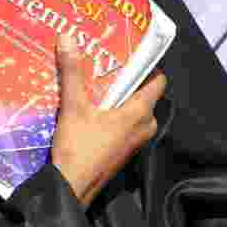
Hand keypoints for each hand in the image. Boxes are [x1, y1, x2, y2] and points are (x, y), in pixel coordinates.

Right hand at [50, 31, 166, 205]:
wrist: (71, 188)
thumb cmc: (78, 148)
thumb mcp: (73, 107)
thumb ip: (72, 72)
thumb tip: (67, 38)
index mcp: (140, 113)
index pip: (158, 82)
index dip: (148, 66)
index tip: (131, 53)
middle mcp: (145, 127)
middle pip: (144, 95)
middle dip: (128, 80)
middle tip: (109, 64)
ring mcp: (136, 141)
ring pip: (134, 111)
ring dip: (119, 98)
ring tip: (98, 82)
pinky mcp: (125, 151)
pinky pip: (126, 125)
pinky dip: (115, 114)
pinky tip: (94, 107)